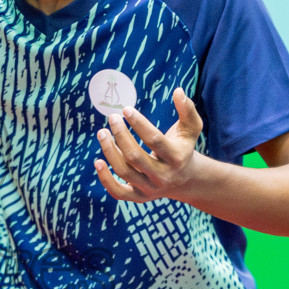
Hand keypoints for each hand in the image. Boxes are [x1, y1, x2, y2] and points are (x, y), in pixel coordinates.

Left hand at [93, 87, 204, 202]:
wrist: (185, 180)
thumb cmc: (183, 147)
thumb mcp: (190, 129)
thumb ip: (188, 110)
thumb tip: (178, 91)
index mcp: (177, 157)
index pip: (154, 140)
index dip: (139, 123)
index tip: (126, 109)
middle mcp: (163, 176)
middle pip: (135, 157)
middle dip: (120, 135)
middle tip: (112, 118)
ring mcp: (150, 188)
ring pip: (124, 172)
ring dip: (110, 151)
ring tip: (102, 133)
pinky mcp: (139, 197)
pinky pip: (118, 192)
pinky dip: (105, 178)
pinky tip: (97, 161)